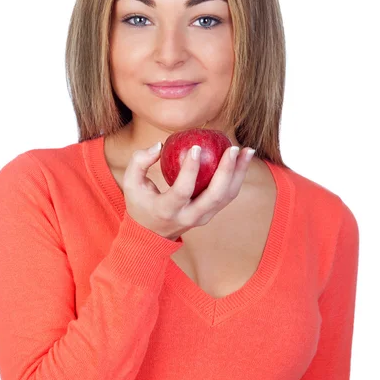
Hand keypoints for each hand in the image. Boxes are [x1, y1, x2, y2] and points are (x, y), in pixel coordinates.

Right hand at [122, 142, 255, 240]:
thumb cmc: (140, 203)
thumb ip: (140, 161)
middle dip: (226, 171)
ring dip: (239, 173)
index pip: (182, 191)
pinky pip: (228, 196)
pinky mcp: (211, 214)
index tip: (196, 147)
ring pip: (226, 197)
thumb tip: (160, 145)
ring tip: (248, 151)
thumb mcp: (132, 183)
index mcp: (167, 210)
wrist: (151, 234)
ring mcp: (203, 218)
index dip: (190, 170)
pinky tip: (243, 159)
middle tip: (232, 149)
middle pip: (214, 196)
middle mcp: (189, 217)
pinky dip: (238, 177)